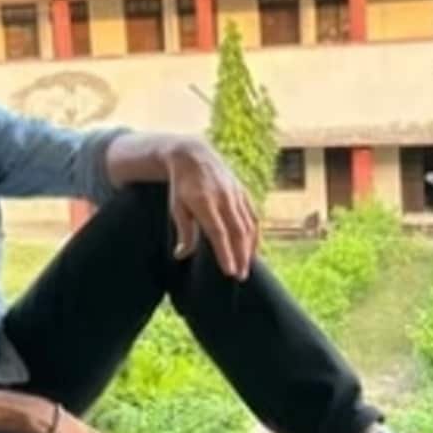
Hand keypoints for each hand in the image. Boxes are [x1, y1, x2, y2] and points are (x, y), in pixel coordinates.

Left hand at [166, 140, 259, 279]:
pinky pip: (253, 216)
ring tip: (247, 267)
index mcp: (205, 203)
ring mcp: (236, 194)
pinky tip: (253, 249)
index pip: (218, 233)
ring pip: (248, 226)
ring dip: (249, 249)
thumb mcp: (177, 208)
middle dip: (240, 256)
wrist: (194, 156)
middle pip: (237, 232)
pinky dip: (255, 234)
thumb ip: (183, 232)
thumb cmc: (182, 186)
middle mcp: (224, 199)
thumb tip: (181, 255)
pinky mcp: (243, 192)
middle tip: (240, 277)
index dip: (225, 253)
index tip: (229, 271)